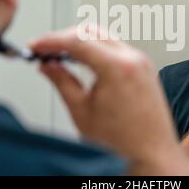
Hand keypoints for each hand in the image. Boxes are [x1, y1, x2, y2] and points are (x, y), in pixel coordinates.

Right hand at [30, 25, 188, 173]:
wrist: (152, 156)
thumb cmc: (123, 143)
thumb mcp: (82, 111)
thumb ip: (62, 82)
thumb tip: (47, 66)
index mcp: (118, 68)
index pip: (77, 41)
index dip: (52, 41)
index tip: (36, 45)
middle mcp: (133, 59)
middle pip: (91, 32)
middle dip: (65, 37)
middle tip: (45, 50)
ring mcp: (142, 62)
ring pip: (104, 37)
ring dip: (81, 42)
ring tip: (60, 56)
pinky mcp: (144, 68)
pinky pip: (117, 49)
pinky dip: (97, 50)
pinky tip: (83, 62)